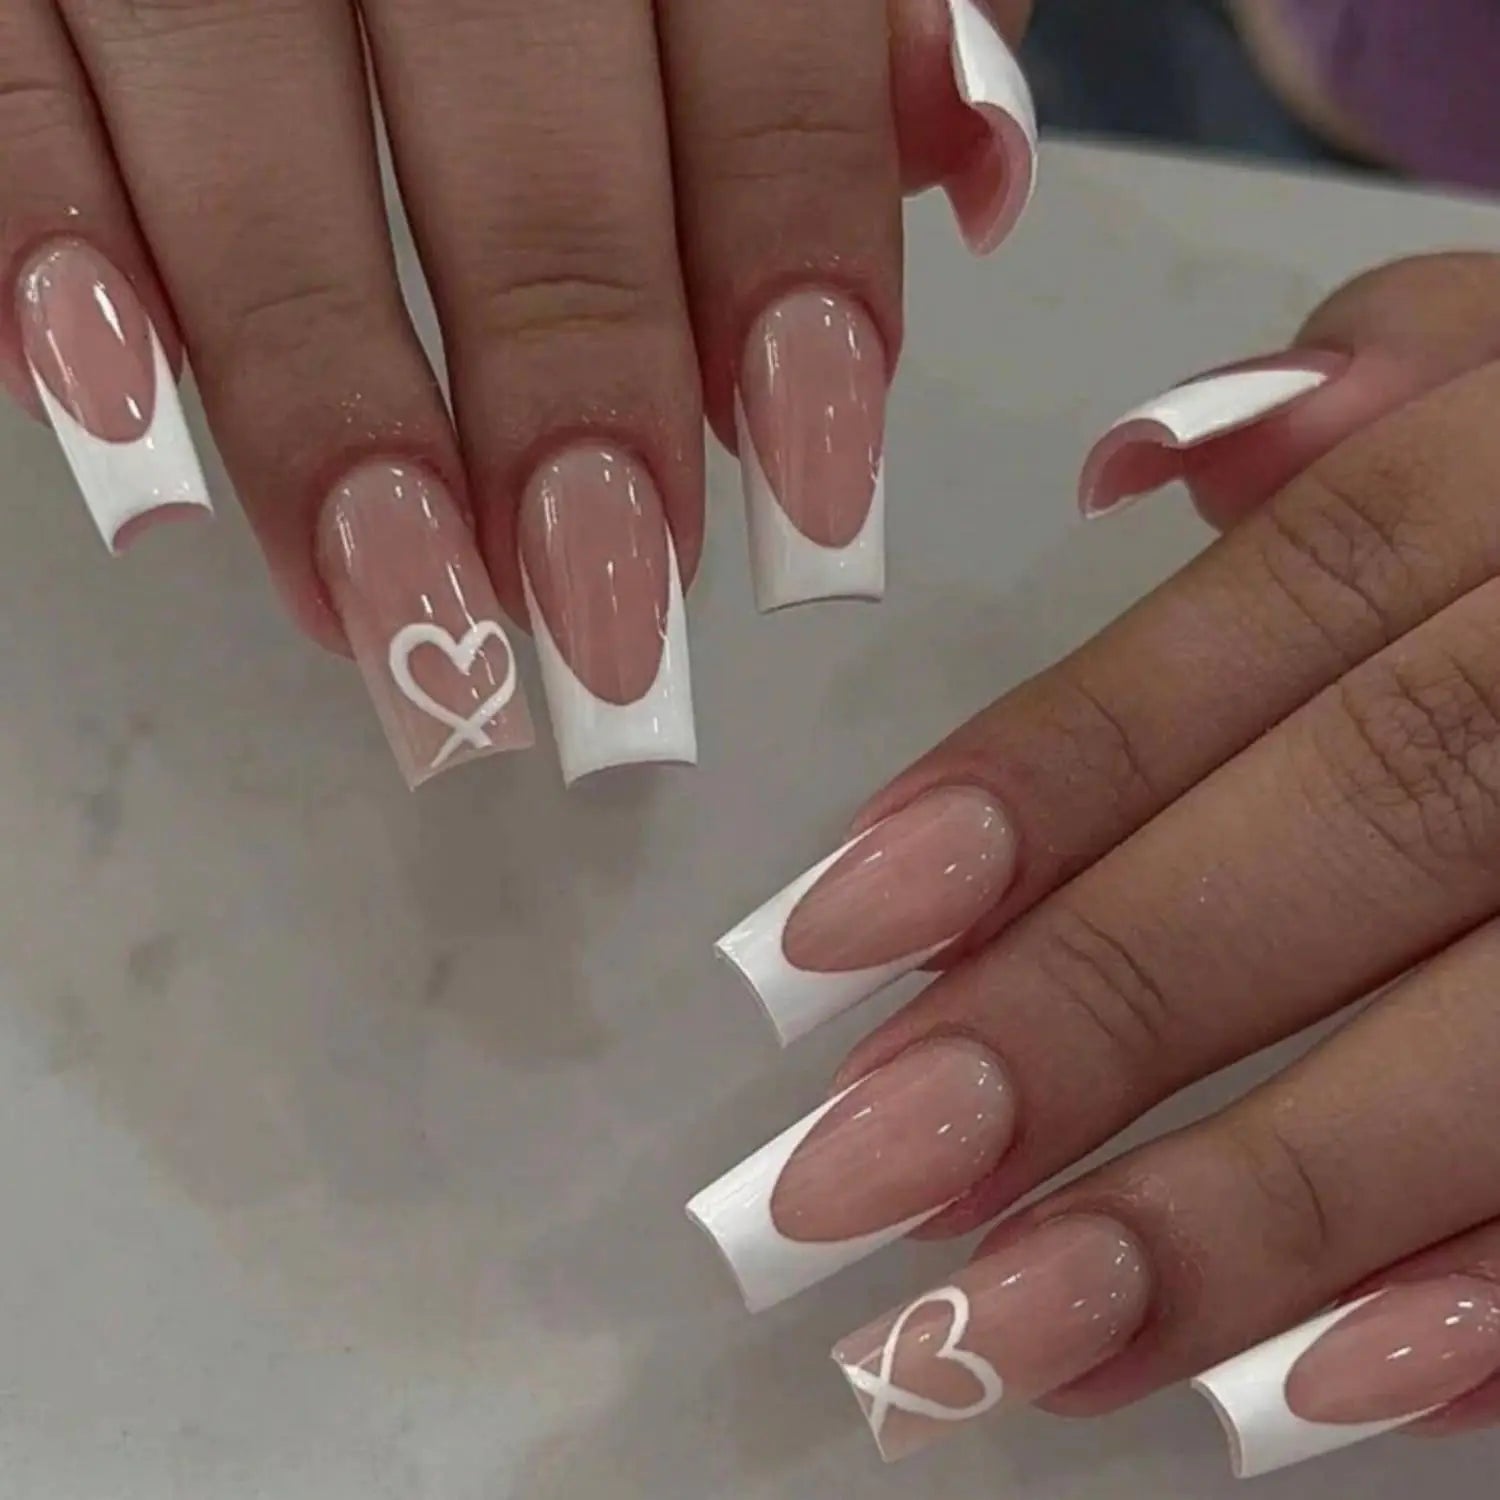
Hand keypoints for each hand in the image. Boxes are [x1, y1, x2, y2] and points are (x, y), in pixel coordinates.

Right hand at [0, 0, 1033, 786]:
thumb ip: (862, 2)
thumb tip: (967, 161)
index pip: (761, 49)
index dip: (790, 278)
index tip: (818, 509)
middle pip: (517, 124)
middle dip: (567, 388)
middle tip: (603, 627)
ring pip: (249, 124)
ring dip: (323, 399)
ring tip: (392, 619)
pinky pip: (4, 77)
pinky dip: (50, 245)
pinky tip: (120, 432)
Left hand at [688, 251, 1499, 1475]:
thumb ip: (1379, 384)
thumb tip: (1147, 462)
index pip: (1266, 616)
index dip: (1045, 777)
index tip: (828, 941)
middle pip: (1359, 820)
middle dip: (1097, 1011)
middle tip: (852, 1179)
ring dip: (1254, 1205)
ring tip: (1013, 1331)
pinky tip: (1306, 1395)